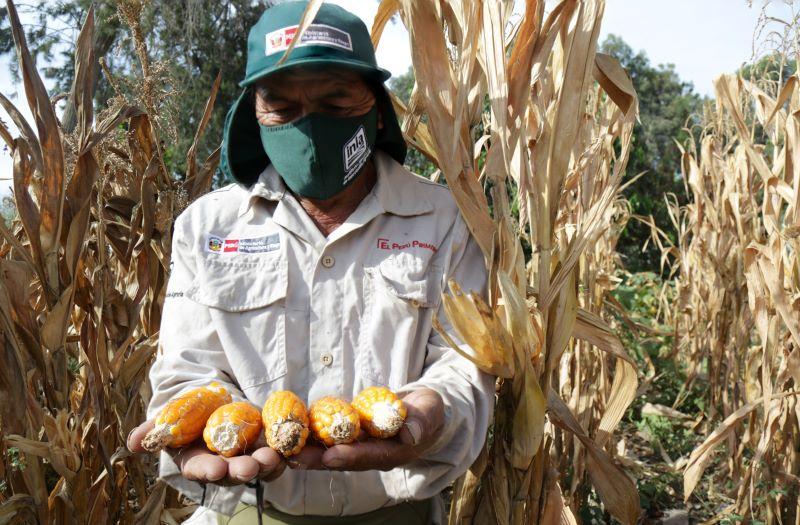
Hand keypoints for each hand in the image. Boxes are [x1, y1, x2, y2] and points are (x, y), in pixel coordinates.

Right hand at [127, 420, 285, 484]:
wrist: (213, 397)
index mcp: (195, 460)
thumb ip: (153, 429)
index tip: (215, 468)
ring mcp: (244, 458)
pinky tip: (288, 449)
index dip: (208, 470)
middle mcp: (221, 464)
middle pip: (231, 473)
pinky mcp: (263, 447)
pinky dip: (282, 454)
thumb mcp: (168, 415)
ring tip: (273, 458)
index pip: (200, 469)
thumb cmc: (186, 409)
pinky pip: (274, 455)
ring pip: (256, 467)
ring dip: (265, 465)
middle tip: (250, 467)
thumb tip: (132, 444)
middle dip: (241, 471)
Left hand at [289, 388, 444, 471]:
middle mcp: (372, 455)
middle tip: (294, 457)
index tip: (331, 455)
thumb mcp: (431, 412)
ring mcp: (360, 447)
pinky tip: (289, 433)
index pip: (370, 457)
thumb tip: (412, 433)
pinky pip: (328, 438)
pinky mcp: (350, 437)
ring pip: (330, 451)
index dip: (351, 456)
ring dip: (307, 450)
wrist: (423, 411)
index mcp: (393, 452)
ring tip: (283, 448)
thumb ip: (423, 421)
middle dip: (317, 460)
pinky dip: (309, 436)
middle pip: (343, 460)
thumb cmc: (429, 411)